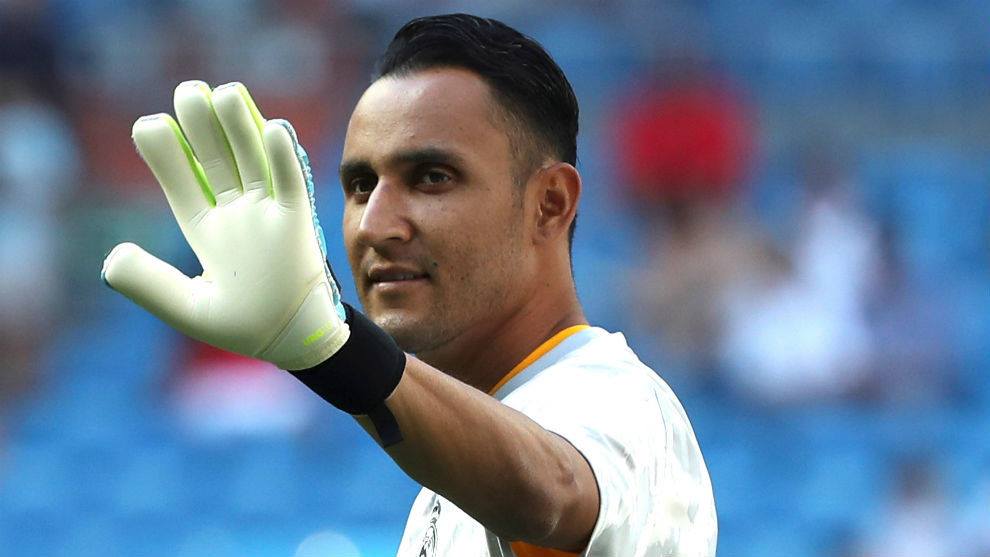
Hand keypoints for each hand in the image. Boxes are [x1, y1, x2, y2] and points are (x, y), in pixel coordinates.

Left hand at [102, 81, 348, 369]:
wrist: (296, 342)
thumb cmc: (244, 327)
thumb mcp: (189, 311)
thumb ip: (149, 285)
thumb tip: (112, 255)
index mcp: (206, 232)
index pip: (181, 184)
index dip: (166, 155)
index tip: (150, 126)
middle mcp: (236, 215)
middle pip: (217, 161)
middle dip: (202, 127)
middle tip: (188, 92)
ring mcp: (268, 215)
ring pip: (252, 162)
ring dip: (241, 128)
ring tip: (224, 93)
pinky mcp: (299, 223)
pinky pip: (291, 185)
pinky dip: (283, 159)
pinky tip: (274, 128)